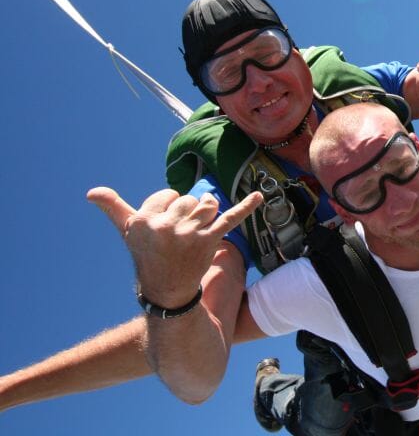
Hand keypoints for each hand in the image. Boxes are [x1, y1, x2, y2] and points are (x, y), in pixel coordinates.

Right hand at [88, 187, 261, 308]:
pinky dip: (247, 207)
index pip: (168, 194)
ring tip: (196, 231)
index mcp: (145, 220)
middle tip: (179, 236)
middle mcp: (165, 226)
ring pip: (207, 204)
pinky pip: (230, 218)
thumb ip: (113, 208)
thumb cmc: (148, 257)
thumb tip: (92, 192)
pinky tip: (260, 197)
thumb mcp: (129, 233)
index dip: (168, 208)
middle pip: (188, 199)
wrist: (168, 293)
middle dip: (187, 212)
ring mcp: (189, 233)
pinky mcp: (209, 241)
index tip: (163, 228)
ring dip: (206, 213)